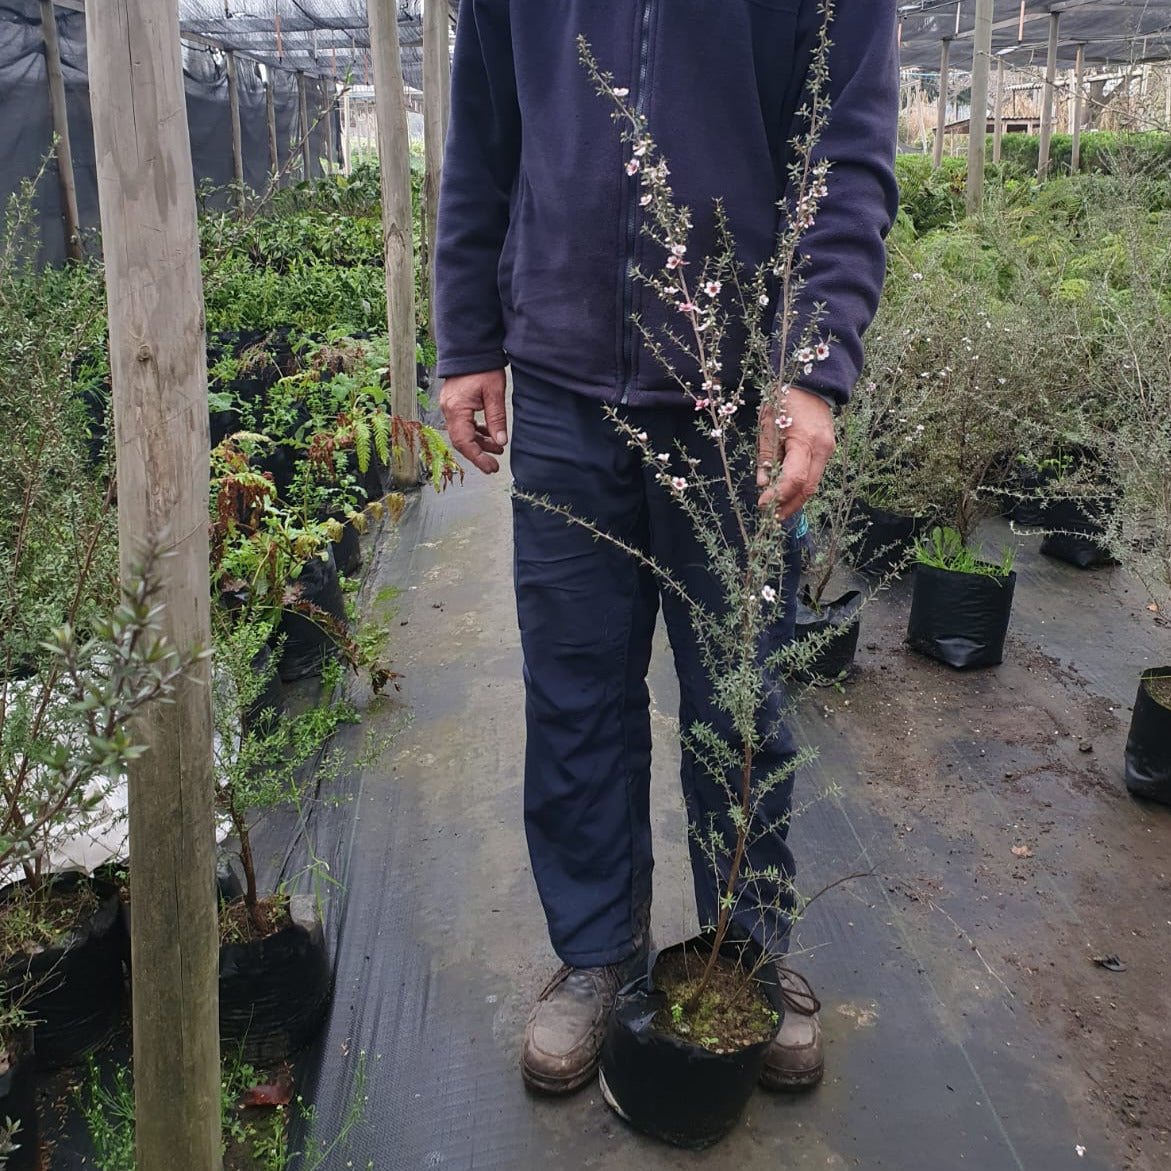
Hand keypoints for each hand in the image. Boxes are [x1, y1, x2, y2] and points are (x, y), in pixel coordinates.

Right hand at [439, 369, 507, 473]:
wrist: (470, 348)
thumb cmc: (482, 367)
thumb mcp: (494, 393)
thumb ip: (497, 419)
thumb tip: (500, 442)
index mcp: (456, 409)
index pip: (464, 441)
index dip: (478, 457)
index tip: (491, 467)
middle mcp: (448, 410)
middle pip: (461, 441)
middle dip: (478, 454)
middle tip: (494, 465)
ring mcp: (449, 407)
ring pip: (462, 434)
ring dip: (479, 443)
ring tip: (497, 448)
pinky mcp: (454, 404)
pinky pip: (462, 424)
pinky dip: (475, 432)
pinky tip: (488, 434)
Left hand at [756, 386, 835, 517]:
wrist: (812, 383)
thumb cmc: (786, 399)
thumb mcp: (768, 425)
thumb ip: (766, 455)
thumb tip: (764, 483)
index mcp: (806, 442)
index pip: (795, 479)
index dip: (779, 495)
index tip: (762, 503)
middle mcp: (822, 449)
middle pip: (808, 488)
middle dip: (789, 505)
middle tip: (771, 517)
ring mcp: (828, 450)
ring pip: (813, 483)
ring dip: (795, 498)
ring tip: (777, 508)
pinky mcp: (828, 449)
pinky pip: (814, 473)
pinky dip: (800, 486)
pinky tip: (787, 492)